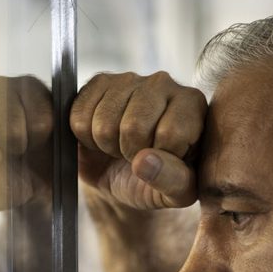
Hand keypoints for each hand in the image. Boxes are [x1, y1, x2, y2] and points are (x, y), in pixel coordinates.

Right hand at [70, 71, 205, 208]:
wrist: (125, 173)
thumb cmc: (159, 180)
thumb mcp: (177, 192)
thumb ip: (172, 180)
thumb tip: (144, 161)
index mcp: (193, 106)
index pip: (170, 134)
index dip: (158, 160)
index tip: (160, 163)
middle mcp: (164, 83)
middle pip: (133, 127)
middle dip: (129, 153)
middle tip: (135, 156)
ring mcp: (129, 79)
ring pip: (104, 122)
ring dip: (106, 146)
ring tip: (119, 146)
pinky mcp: (99, 82)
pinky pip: (79, 115)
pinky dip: (84, 137)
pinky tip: (101, 136)